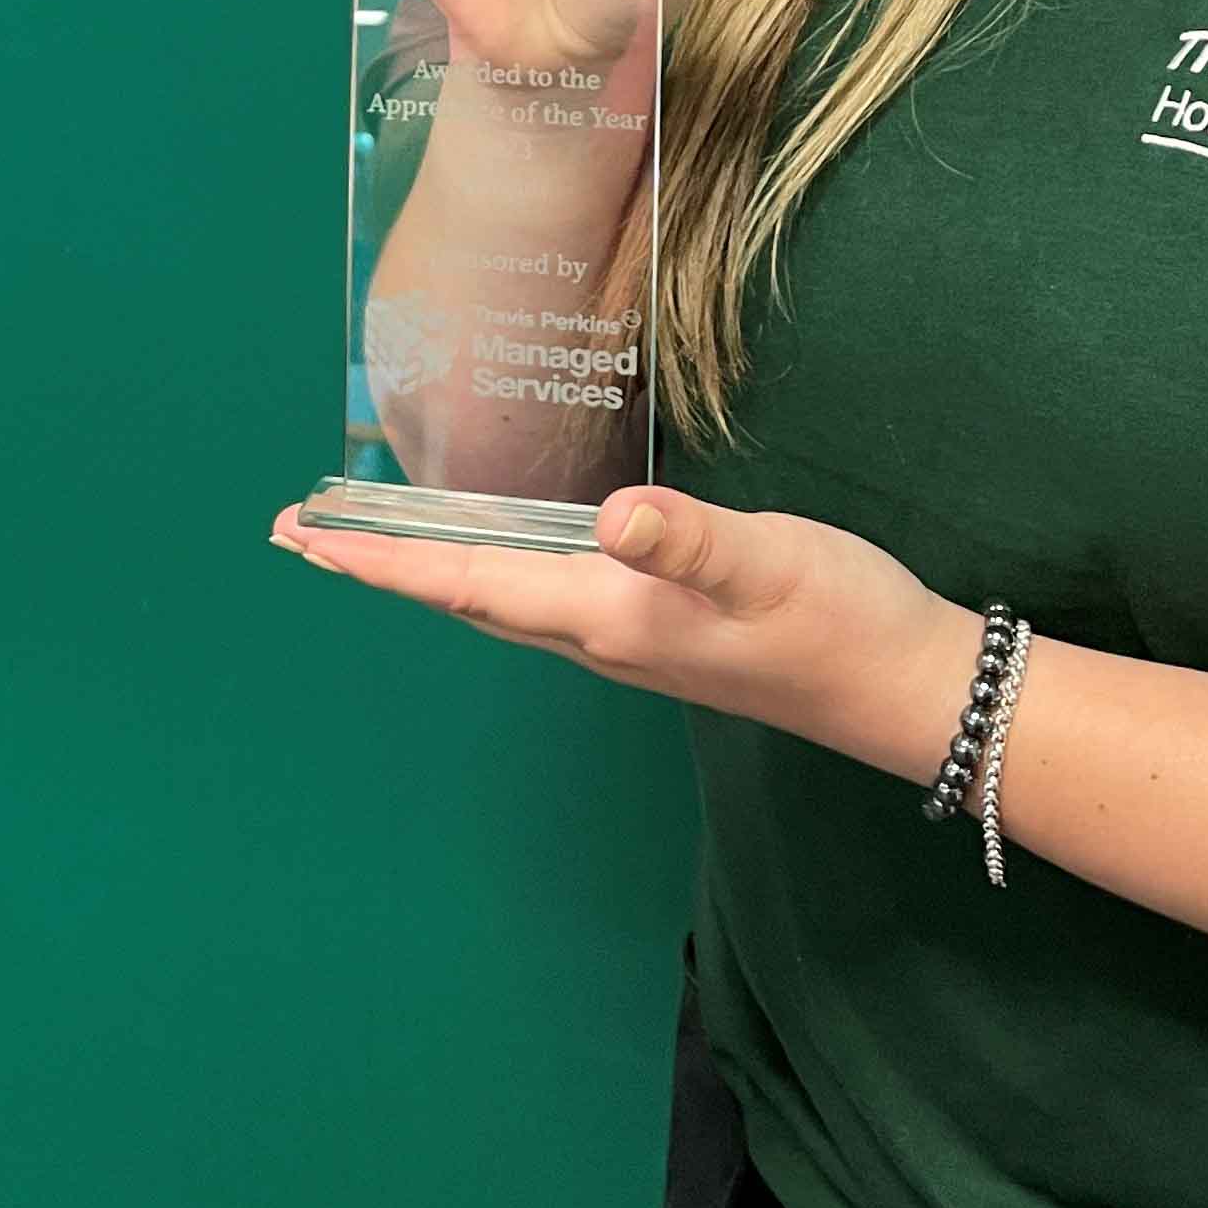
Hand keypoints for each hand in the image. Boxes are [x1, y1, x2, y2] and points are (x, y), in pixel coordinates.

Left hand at [265, 484, 974, 780]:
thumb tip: (616, 520)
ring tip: (368, 540)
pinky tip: (493, 548)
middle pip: (463, 597)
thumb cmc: (838, 617)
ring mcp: (626, 641)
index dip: (385, 562)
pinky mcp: (655, 632)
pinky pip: (539, 600)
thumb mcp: (770, 562)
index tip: (309, 541)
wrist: (905, 687)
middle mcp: (599, 636)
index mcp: (608, 615)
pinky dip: (488, 570)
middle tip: (302, 533)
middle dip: (381, 566)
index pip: (469, 583)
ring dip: (427, 570)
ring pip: (498, 601)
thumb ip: (691, 541)